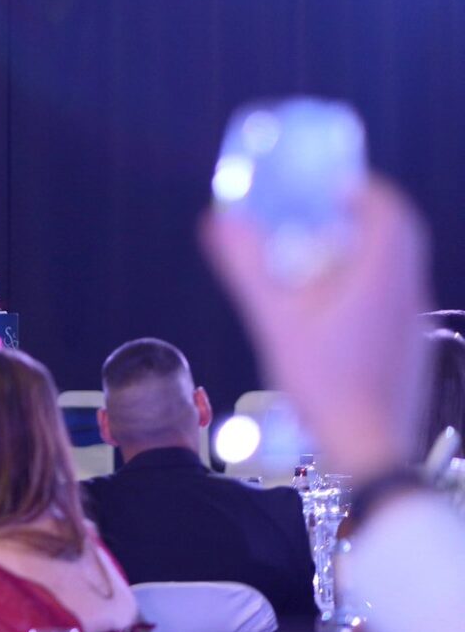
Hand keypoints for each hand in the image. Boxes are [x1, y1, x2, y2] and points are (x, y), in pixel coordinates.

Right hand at [202, 177, 430, 482]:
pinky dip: (367, 284)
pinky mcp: (409, 346)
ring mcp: (412, 322)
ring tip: (319, 259)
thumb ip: (248, 268)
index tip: (331, 184)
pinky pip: (393, 297)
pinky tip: (332, 310)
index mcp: (383, 276)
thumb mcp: (276, 323)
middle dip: (360, 217)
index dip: (363, 188)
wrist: (371, 448)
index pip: (389, 210)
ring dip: (363, 252)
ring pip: (397, 267)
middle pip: (397, 235)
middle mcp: (407, 292)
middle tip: (321, 215)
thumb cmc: (325, 386)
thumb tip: (219, 221)